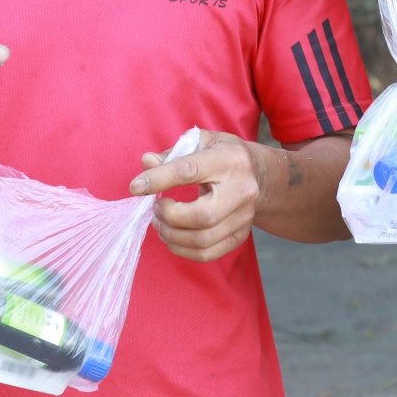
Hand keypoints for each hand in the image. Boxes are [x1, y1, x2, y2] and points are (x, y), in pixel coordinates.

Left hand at [130, 131, 268, 262]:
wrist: (260, 174)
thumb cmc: (223, 155)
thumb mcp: (202, 142)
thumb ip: (173, 153)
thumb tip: (147, 162)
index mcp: (230, 160)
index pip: (189, 171)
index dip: (159, 179)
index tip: (136, 187)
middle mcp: (242, 189)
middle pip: (202, 215)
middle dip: (170, 216)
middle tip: (156, 209)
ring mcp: (245, 216)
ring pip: (203, 239)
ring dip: (172, 235)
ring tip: (160, 223)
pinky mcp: (241, 235)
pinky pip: (208, 253)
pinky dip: (182, 250)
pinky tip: (172, 237)